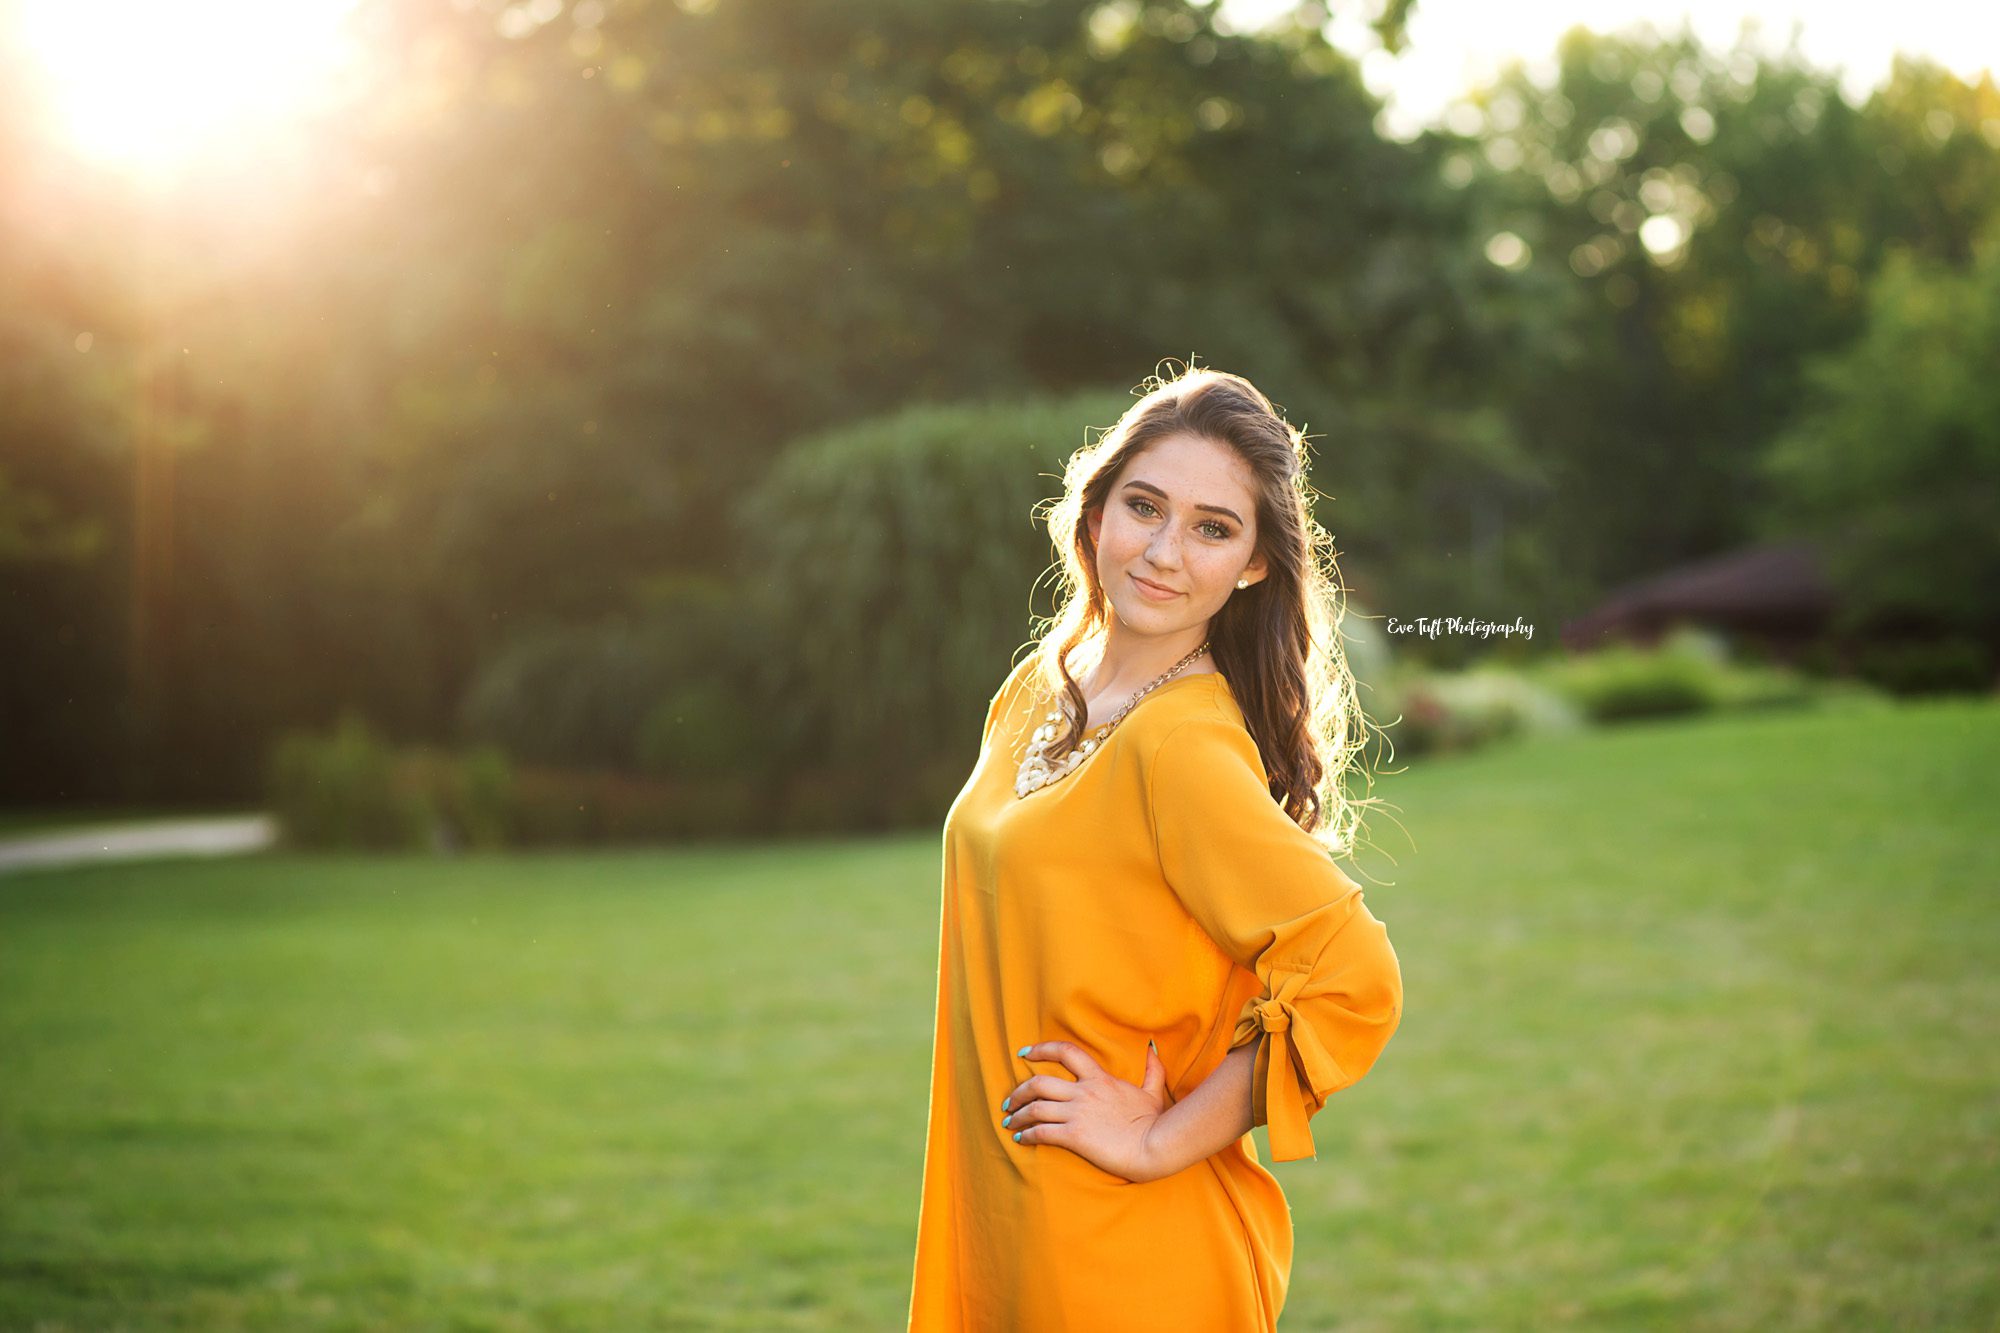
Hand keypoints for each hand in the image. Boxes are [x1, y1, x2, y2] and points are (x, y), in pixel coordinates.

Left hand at [1003, 1039, 1171, 1183]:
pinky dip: (1026, 1134)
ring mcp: (1077, 1113)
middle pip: (1039, 1083)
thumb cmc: (1154, 1122)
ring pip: (1035, 1108)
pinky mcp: (1074, 1136)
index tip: (1023, 1053)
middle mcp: (1084, 1092)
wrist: (1155, 1146)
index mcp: (1099, 1078)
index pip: (1065, 1052)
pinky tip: (1020, 1139)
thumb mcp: (1153, 1092)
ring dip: (1017, 1115)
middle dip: (1018, 1091)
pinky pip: (1041, 1132)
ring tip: (1009, 1121)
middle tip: (1009, 1101)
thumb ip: (1152, 1070)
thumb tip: (1153, 1050)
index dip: (1041, 1049)